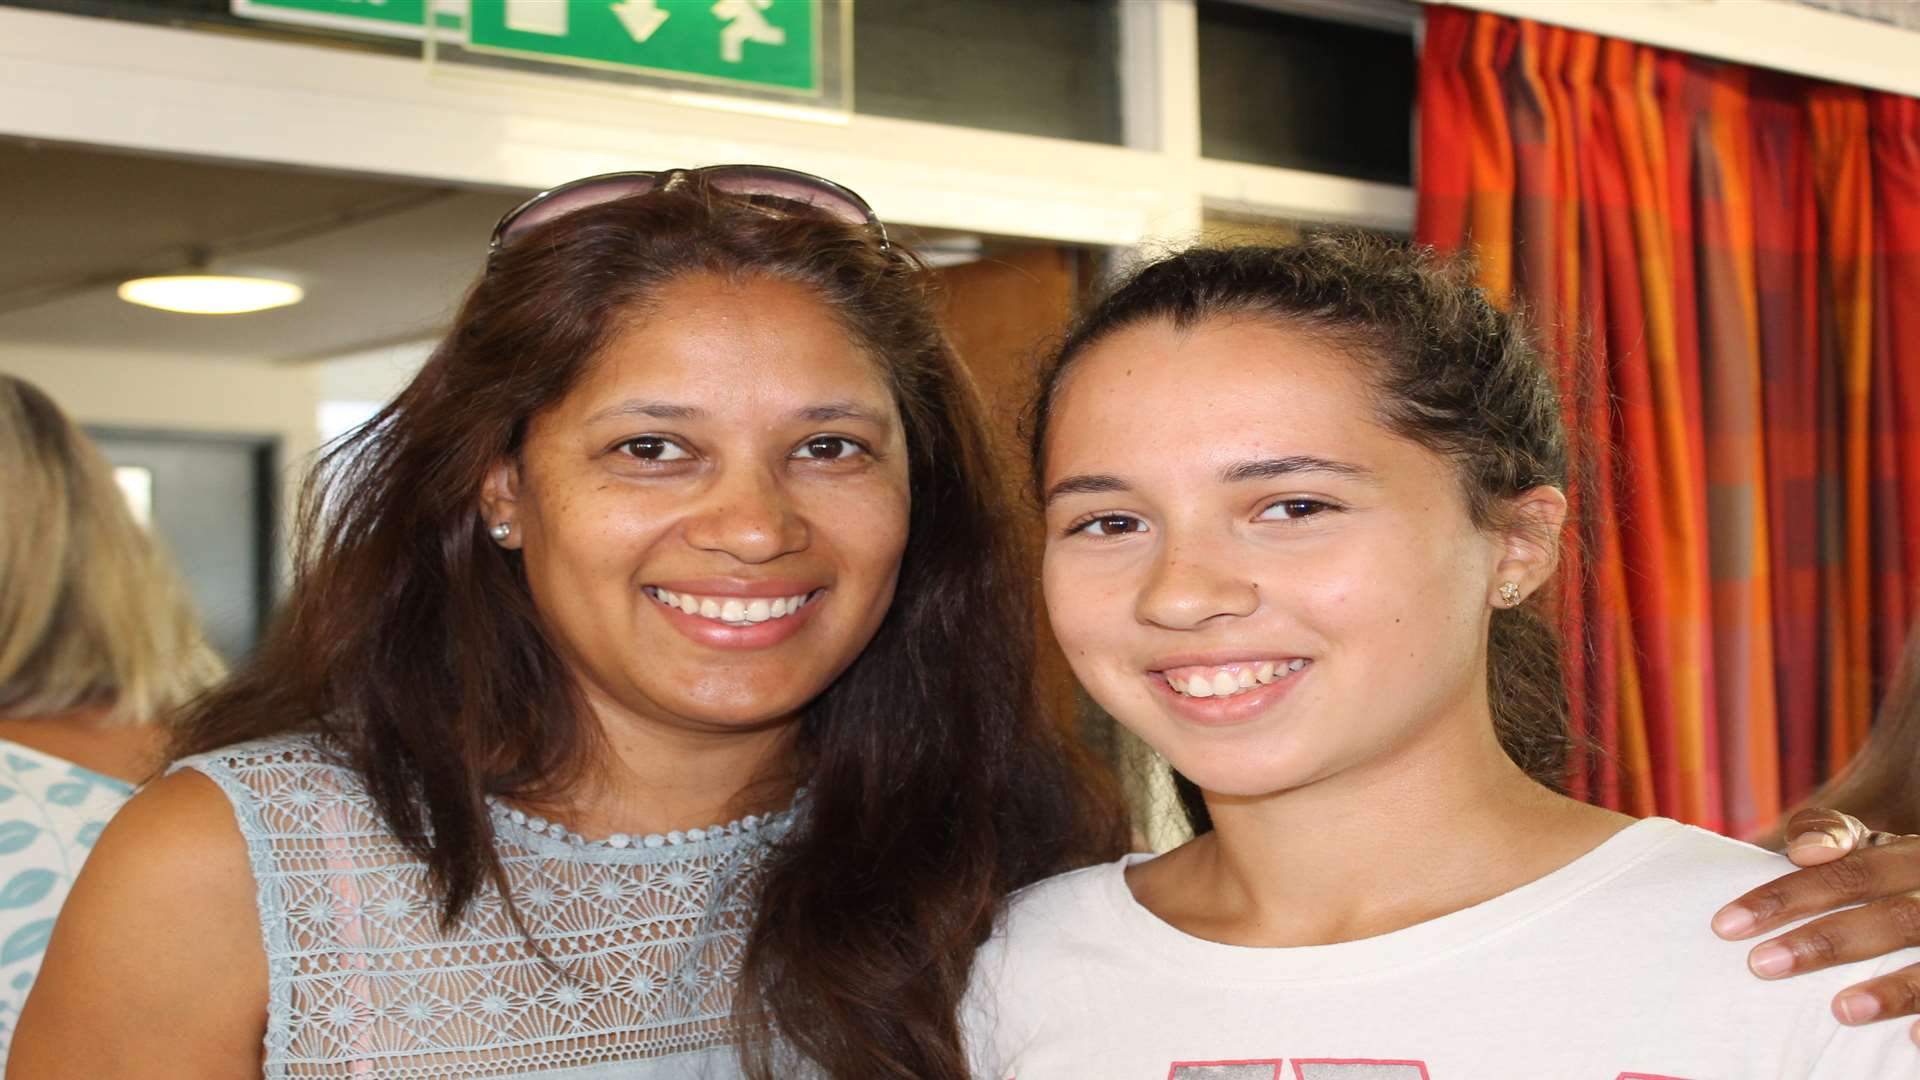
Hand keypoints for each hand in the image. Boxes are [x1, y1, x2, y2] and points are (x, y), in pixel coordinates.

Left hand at [1712, 808, 1919, 1047]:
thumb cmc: (1897, 872)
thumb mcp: (1872, 845)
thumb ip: (1831, 835)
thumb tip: (1804, 849)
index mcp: (1906, 854)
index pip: (1842, 872)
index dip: (1785, 896)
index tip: (1727, 925)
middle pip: (1888, 916)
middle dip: (1824, 942)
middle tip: (1760, 965)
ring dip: (1890, 988)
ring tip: (1840, 1011)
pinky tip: (1913, 1039)